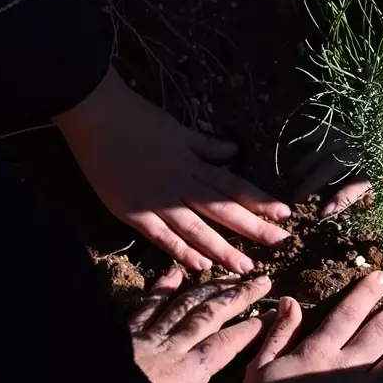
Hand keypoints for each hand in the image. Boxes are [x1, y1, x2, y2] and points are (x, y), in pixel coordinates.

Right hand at [56, 69, 290, 273]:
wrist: (96, 116)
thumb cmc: (136, 118)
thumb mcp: (178, 129)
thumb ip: (206, 145)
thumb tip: (234, 151)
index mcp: (193, 163)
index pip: (234, 185)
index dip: (260, 200)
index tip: (285, 213)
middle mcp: (181, 184)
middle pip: (223, 210)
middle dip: (254, 228)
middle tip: (282, 244)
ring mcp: (158, 200)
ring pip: (198, 228)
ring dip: (223, 249)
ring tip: (246, 266)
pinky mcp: (134, 213)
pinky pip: (163, 237)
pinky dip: (182, 251)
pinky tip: (201, 265)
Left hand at [130, 267, 273, 382]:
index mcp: (183, 377)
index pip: (224, 346)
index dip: (250, 330)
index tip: (273, 315)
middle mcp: (168, 350)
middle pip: (209, 316)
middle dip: (238, 297)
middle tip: (262, 280)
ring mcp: (145, 339)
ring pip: (182, 304)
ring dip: (208, 287)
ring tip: (229, 274)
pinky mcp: (123, 335)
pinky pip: (146, 305)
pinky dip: (162, 287)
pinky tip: (174, 273)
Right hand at [298, 105, 382, 215]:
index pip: (364, 178)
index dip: (344, 193)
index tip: (325, 208)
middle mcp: (376, 146)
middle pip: (336, 162)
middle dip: (312, 180)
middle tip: (294, 198)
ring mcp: (367, 135)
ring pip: (330, 148)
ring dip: (309, 165)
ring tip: (291, 184)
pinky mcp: (364, 128)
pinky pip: (334, 139)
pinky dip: (315, 150)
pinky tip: (301, 161)